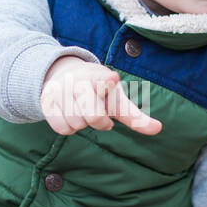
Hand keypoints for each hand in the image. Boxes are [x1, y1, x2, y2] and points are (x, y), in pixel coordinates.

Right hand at [40, 55, 161, 136]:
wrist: (65, 77)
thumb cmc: (98, 92)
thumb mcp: (117, 100)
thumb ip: (135, 116)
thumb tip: (159, 129)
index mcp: (100, 77)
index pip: (103, 80)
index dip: (107, 82)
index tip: (112, 79)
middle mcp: (79, 81)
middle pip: (92, 116)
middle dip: (99, 121)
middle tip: (100, 114)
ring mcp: (61, 91)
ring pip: (77, 124)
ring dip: (83, 123)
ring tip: (83, 110)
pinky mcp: (47, 102)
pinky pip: (62, 128)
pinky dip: (69, 127)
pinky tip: (71, 116)